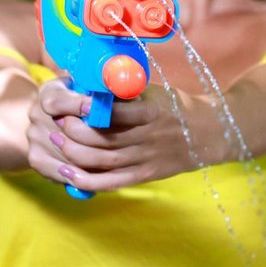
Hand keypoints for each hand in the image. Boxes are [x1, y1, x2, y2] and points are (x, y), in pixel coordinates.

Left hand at [27, 74, 203, 191]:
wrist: (209, 133)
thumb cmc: (174, 107)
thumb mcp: (153, 93)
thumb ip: (124, 92)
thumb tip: (88, 84)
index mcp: (150, 112)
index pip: (113, 112)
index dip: (87, 110)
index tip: (69, 104)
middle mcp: (148, 136)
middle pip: (103, 139)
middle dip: (74, 132)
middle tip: (57, 123)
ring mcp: (146, 158)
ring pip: (103, 160)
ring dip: (74, 154)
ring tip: (56, 143)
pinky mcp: (145, 175)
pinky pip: (111, 181)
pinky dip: (88, 180)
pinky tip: (68, 174)